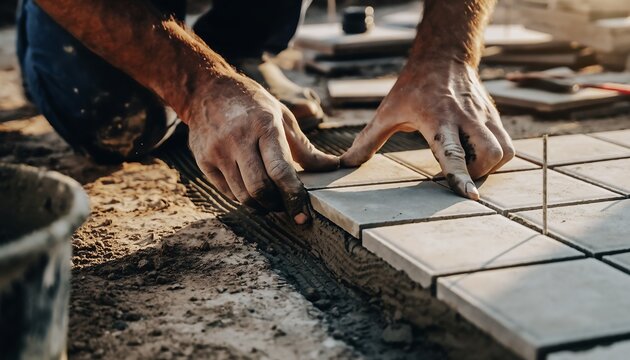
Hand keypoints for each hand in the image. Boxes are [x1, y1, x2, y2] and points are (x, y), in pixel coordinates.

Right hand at [186, 75, 338, 223]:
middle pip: (259, 189)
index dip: (293, 196)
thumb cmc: (252, 105)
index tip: (303, 215)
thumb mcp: (281, 117)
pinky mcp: (203, 161)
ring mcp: (218, 151)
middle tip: (285, 205)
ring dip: (260, 206)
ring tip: (270, 201)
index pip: (280, 170)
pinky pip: (226, 192)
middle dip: (276, 204)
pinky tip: (250, 191)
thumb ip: (304, 147)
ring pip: (242, 195)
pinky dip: (242, 198)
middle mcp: (238, 139)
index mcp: (263, 126)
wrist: (207, 90)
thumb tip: (332, 166)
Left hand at [341, 60, 513, 199]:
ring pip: (504, 151)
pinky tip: (477, 156)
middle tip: (458, 175)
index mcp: (437, 119)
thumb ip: (367, 141)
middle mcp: (465, 118)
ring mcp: (483, 116)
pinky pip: (508, 144)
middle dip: (477, 174)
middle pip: (489, 153)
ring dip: (489, 167)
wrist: (442, 57)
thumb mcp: (386, 112)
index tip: (470, 197)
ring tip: (468, 165)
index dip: (461, 177)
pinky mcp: (494, 116)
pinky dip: (497, 157)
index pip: (453, 152)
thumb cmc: (411, 88)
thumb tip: (344, 164)